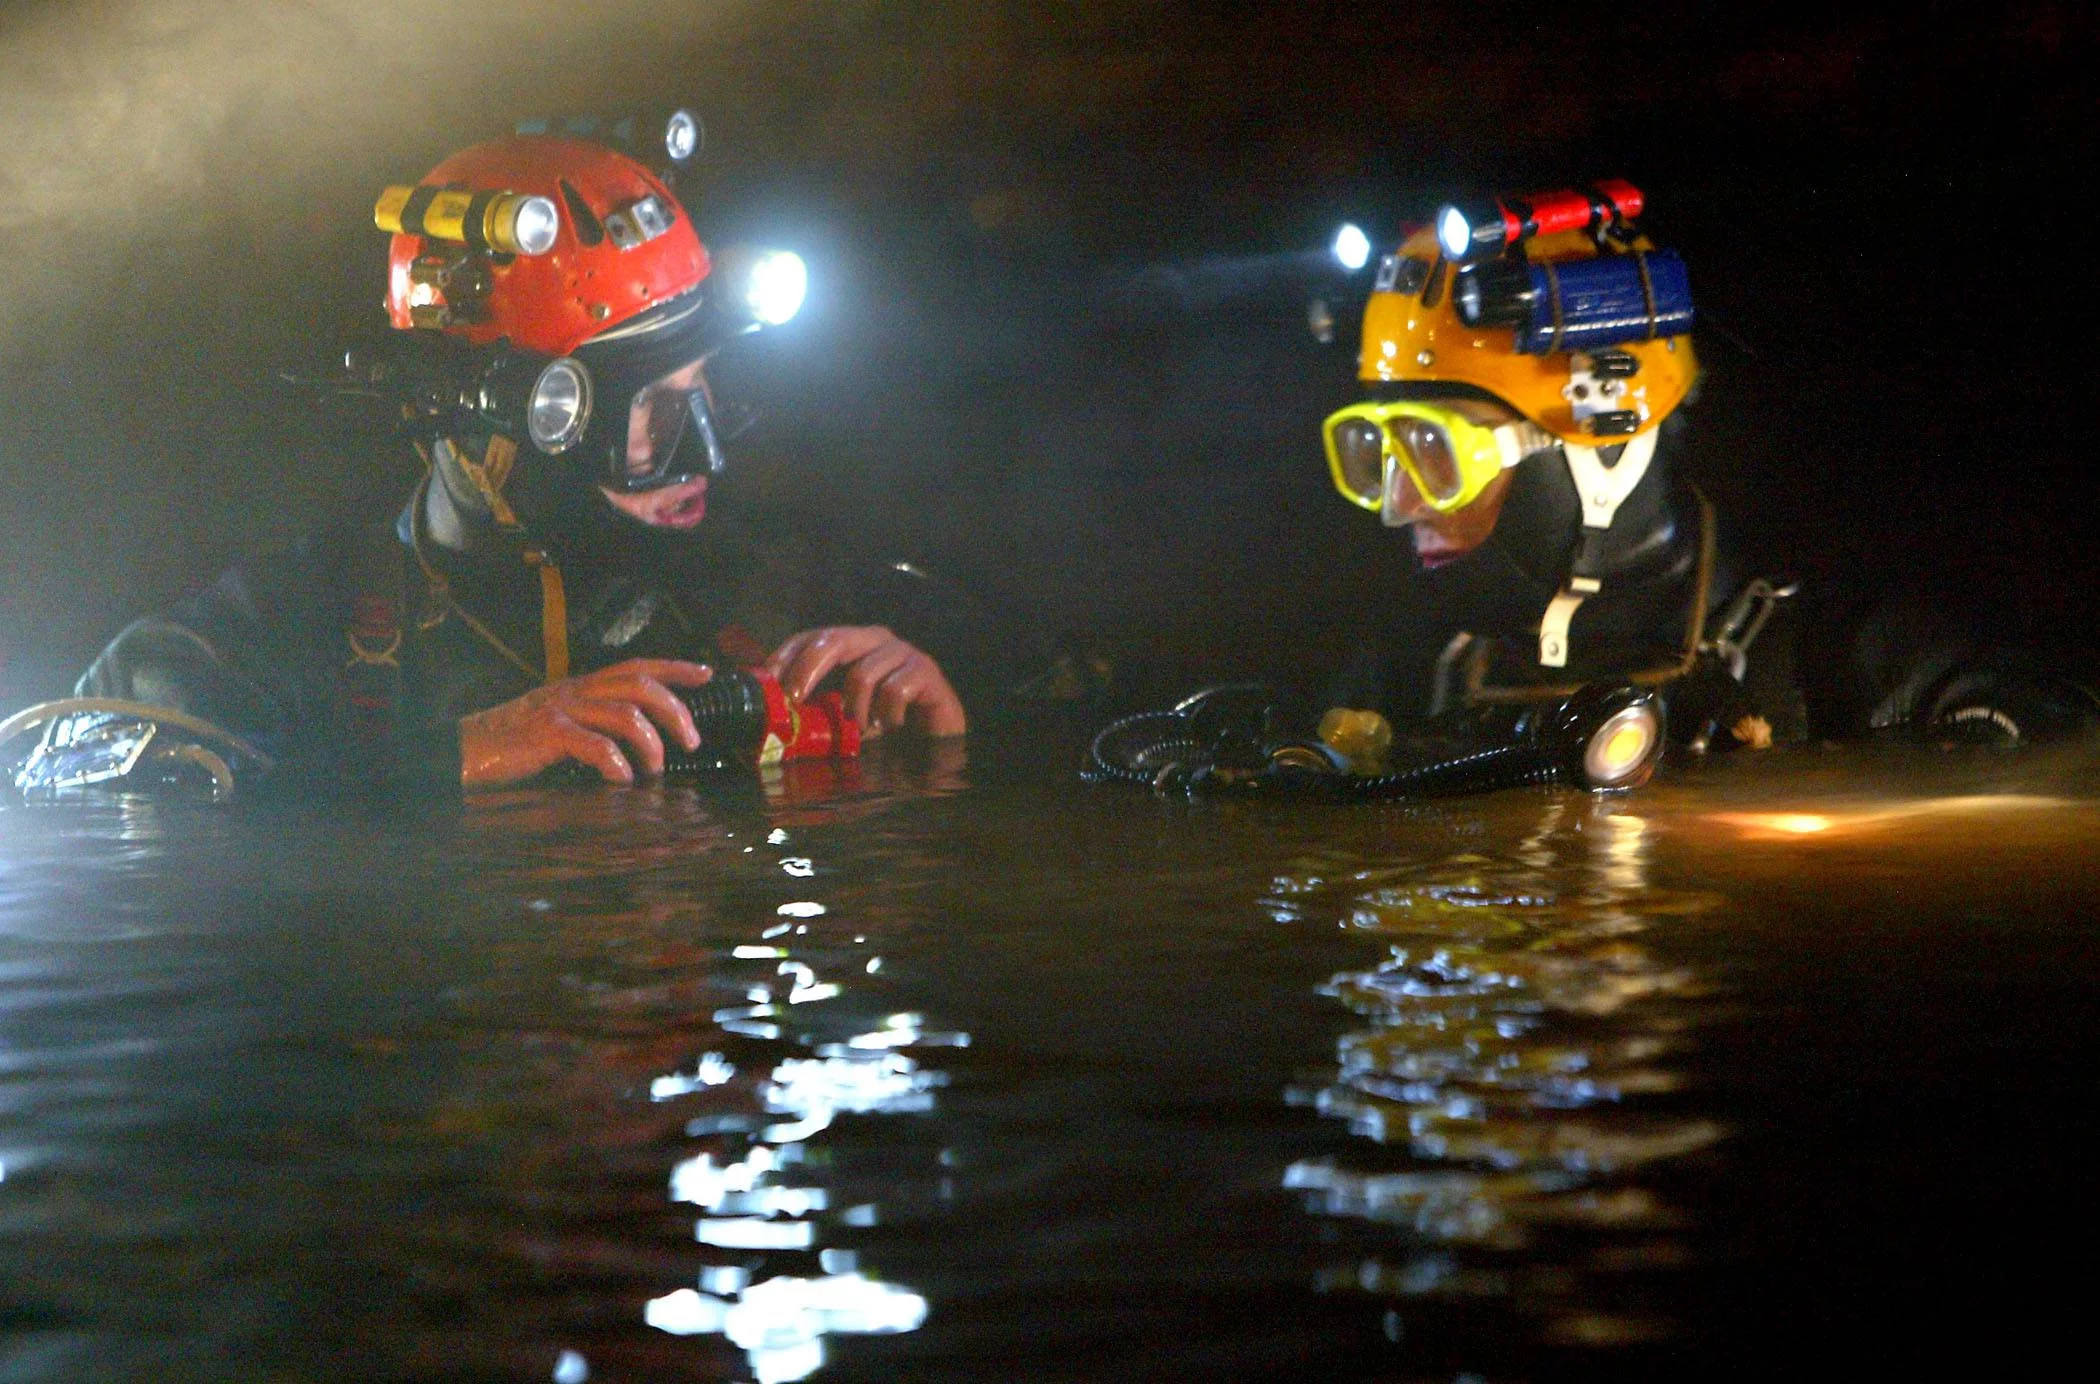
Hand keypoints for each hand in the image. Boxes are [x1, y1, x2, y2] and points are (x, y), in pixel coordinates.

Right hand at [459, 659, 712, 788]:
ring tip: (655, 772)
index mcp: (581, 686)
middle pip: (641, 686)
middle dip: (676, 711)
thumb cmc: (513, 745)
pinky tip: (622, 781)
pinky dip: (616, 765)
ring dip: (651, 745)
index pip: (636, 666)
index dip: (674, 667)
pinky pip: (594, 745)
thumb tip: (635, 743)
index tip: (707, 673)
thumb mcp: (559, 725)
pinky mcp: (546, 734)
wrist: (461, 751)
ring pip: (625, 714)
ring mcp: (561, 710)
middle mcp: (575, 691)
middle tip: (691, 741)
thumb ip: (592, 724)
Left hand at [766, 626, 965, 738]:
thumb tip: (776, 717)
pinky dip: (886, 714)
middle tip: (794, 700)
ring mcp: (902, 652)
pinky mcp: (925, 670)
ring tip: (862, 729)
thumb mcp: (844, 712)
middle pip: (833, 640)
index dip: (786, 655)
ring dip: (855, 709)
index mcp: (851, 643)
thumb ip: (817, 707)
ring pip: (862, 672)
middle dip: (807, 670)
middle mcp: (875, 639)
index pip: (811, 636)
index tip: (768, 682)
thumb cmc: (886, 721)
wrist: (938, 733)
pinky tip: (891, 726)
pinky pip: (894, 689)